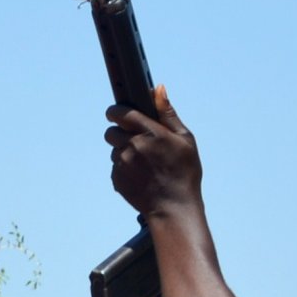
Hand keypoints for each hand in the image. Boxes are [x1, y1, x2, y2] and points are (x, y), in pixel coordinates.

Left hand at [105, 87, 200, 216]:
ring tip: (144, 163)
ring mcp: (122, 164)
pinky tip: (141, 176)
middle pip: (111, 131)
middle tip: (137, 141)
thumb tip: (158, 88)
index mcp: (149, 132)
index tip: (119, 113)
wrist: (174, 208)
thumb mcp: (185, 139)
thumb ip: (167, 113)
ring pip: (113, 150)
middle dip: (120, 133)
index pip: (120, 112)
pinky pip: (115, 167)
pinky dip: (124, 169)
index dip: (117, 111)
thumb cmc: (184, 172)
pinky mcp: (116, 179)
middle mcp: (132, 146)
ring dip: (124, 152)